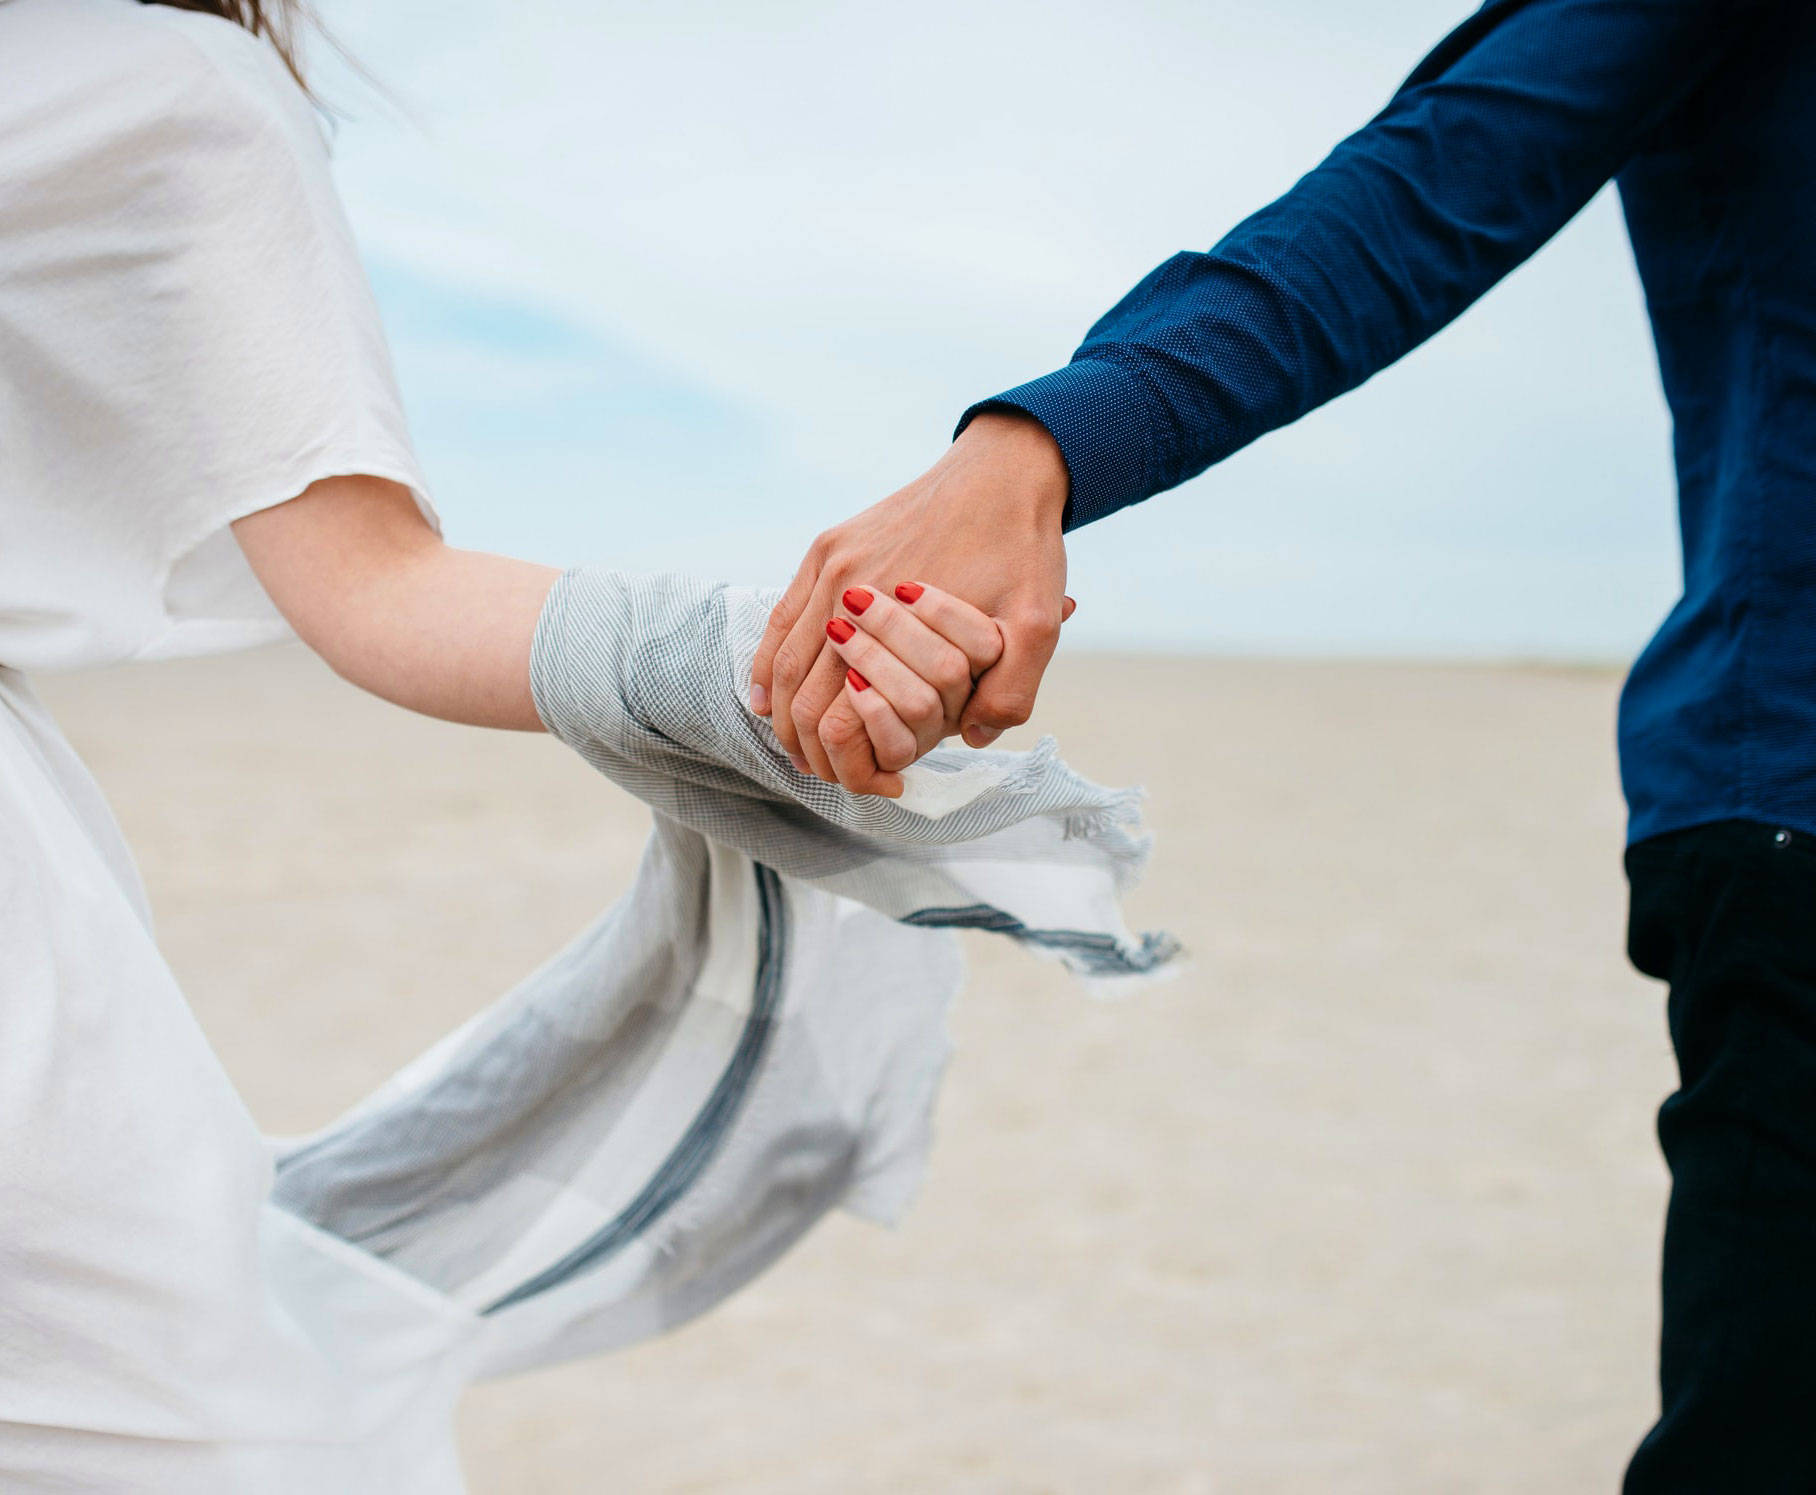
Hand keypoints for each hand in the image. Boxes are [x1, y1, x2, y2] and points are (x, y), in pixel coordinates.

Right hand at [751, 411, 1070, 793]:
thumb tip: (965, 739)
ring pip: (782, 658)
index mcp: (896, 614)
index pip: (842, 714)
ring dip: (783, 712)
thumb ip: (1010, 691)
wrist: (1005, 469)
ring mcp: (832, 562)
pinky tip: (765, 696)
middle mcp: (850, 586)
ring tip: (798, 747)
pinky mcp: (829, 545)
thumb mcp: (1037, 625)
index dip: (848, 762)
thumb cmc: (1024, 548)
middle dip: (807, 746)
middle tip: (827, 774)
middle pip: (801, 692)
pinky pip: (781, 615)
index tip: (872, 784)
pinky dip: (767, 663)